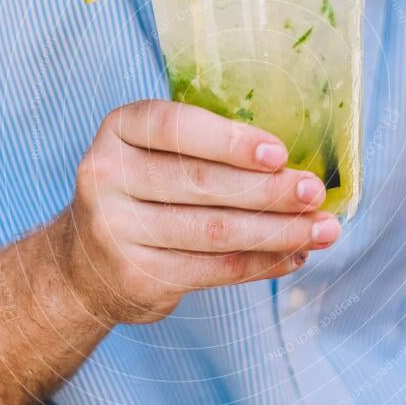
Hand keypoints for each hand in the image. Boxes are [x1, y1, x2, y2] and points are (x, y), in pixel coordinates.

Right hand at [57, 100, 339, 324]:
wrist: (84, 262)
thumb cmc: (140, 193)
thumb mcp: (153, 154)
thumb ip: (205, 151)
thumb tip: (291, 167)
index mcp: (119, 131)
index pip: (176, 128)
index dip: (231, 141)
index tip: (279, 154)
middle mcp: (108, 176)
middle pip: (201, 183)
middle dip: (268, 190)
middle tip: (314, 193)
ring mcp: (116, 230)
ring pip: (213, 231)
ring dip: (277, 232)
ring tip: (320, 230)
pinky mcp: (137, 276)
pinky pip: (212, 269)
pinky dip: (260, 264)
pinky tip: (292, 256)